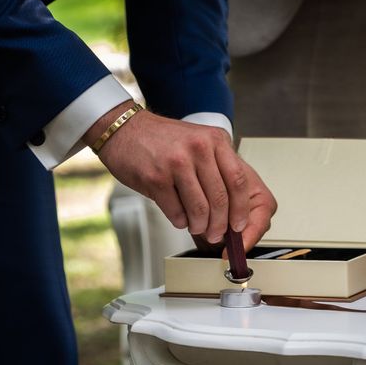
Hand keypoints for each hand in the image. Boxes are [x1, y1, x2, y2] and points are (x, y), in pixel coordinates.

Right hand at [84, 101, 276, 246]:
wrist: (125, 129)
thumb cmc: (163, 140)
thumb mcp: (199, 141)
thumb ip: (218, 167)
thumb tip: (234, 207)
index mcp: (215, 140)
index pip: (238, 181)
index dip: (241, 209)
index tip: (240, 225)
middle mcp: (199, 148)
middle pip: (220, 199)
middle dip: (220, 225)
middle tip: (217, 235)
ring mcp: (177, 163)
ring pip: (200, 210)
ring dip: (200, 226)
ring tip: (197, 227)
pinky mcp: (156, 178)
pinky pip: (177, 212)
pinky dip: (180, 221)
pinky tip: (179, 217)